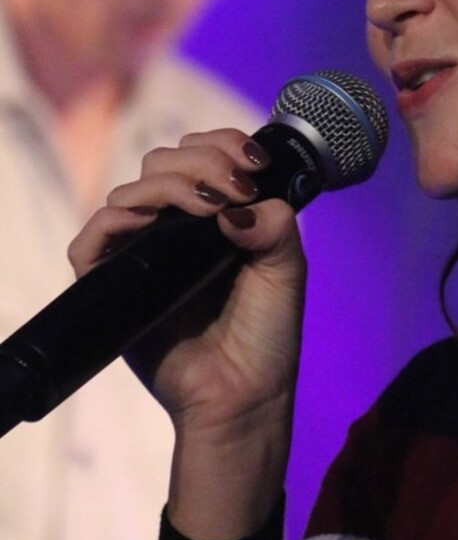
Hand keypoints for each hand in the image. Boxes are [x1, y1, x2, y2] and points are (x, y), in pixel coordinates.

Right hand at [69, 130, 305, 539]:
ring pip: (132, 190)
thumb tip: (235, 206)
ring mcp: (142, 252)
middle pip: (164, 162)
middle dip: (202, 162)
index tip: (252, 163)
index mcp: (216, 213)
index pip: (203, 154)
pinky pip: (90, 242)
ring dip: (169, 186)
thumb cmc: (266, 335)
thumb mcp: (286, 270)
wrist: (243, 395)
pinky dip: (111, 221)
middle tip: (235, 189)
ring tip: (207, 210)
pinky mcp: (113, 284)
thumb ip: (274, 226)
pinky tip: (146, 224)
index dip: (223, 145)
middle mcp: (175, 226)